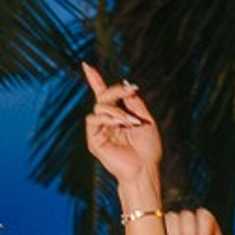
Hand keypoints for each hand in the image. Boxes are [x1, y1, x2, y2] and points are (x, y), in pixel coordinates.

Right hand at [80, 64, 163, 200]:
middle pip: (103, 97)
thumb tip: (126, 85)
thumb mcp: (146, 119)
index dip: (95, 80)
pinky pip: (93, 119)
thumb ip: (134, 103)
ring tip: (130, 122)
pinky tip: (119, 125)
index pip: (104, 95)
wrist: (144, 168)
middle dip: (115, 91)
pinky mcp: (94, 140)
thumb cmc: (148, 148)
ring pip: (99, 106)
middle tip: (129, 91)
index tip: (86, 66)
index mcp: (118, 116)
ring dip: (117, 111)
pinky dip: (107, 118)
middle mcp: (107, 121)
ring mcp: (99, 130)